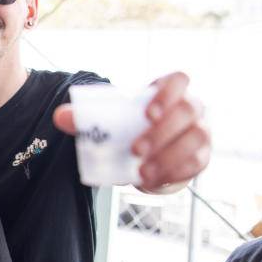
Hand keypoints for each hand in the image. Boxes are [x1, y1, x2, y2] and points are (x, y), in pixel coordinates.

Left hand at [53, 72, 209, 190]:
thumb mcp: (110, 122)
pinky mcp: (201, 156)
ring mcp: (201, 131)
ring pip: (197, 138)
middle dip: (162, 132)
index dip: (168, 93)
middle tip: (135, 150)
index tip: (148, 113)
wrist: (145, 154)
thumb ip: (86, 118)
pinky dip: (175, 172)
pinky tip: (153, 181)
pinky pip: (197, 163)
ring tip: (143, 172)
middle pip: (188, 112)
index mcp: (169, 91)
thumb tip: (60, 116)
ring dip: (169, 156)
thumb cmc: (128, 129)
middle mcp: (191, 107)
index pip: (179, 80)